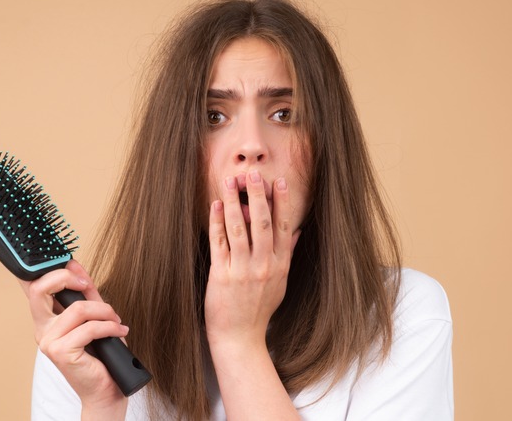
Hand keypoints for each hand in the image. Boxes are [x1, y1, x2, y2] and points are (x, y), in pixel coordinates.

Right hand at [19, 260, 128, 414]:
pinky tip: (119, 332)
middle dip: (67, 278)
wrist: (106, 390)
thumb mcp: (95, 316)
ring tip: (116, 321)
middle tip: (87, 285)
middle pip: (39, 289)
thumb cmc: (101, 355)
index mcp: (46, 319)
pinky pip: (89, 328)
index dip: (47, 269)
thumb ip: (85, 292)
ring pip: (77, 309)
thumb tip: (75, 264)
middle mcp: (42, 329)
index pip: (34, 287)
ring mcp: (48, 342)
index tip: (71, 263)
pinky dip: (109, 327)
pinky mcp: (60, 352)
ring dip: (104, 311)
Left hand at [205, 170, 300, 348]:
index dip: (282, 202)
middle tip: (253, 173)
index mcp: (280, 265)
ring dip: (235, 202)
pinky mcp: (222, 275)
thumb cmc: (259, 310)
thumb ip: (287, 255)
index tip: (280, 182)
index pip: (283, 227)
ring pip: (240, 229)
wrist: (240, 337)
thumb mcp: (280, 283)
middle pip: (263, 223)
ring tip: (230, 182)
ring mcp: (243, 270)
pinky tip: (216, 206)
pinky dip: (217, 222)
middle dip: (258, 196)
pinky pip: (220, 243)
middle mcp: (264, 265)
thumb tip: (296, 232)